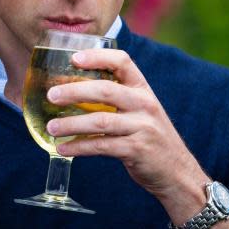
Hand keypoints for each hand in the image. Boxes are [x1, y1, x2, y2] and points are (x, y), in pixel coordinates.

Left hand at [46, 48, 226, 225]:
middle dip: (75, 91)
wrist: (177, 172)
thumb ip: (117, 98)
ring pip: (100, 121)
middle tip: (52, 95)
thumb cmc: (150, 136)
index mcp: (143, 89)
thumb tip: (73, 90)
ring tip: (51, 127)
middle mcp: (144, 104)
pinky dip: (79, 147)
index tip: (74, 58)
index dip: (98, 57)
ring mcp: (142, 127)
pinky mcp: (137, 150)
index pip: (122, 62)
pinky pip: (102, 146)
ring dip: (71, 124)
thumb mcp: (141, 110)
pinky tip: (63, 148)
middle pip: (106, 90)